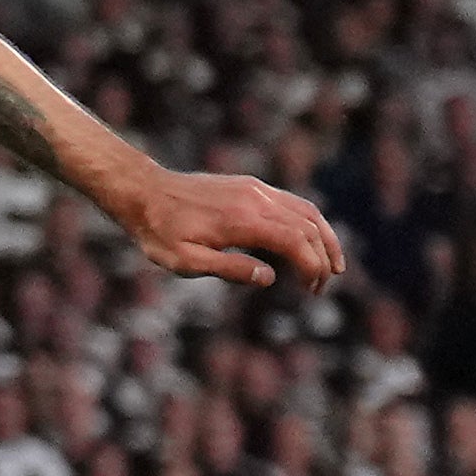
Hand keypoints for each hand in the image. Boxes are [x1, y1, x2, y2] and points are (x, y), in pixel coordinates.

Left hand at [116, 170, 344, 292]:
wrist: (143, 191)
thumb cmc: (159, 231)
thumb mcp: (185, 260)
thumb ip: (229, 268)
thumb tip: (269, 278)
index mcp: (242, 220)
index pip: (295, 241)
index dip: (311, 266)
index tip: (311, 289)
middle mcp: (255, 199)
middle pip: (307, 227)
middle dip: (322, 258)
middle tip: (320, 287)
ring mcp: (255, 189)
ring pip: (306, 211)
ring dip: (325, 238)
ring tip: (333, 265)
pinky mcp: (250, 186)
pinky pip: (291, 202)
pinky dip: (309, 222)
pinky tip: (309, 240)